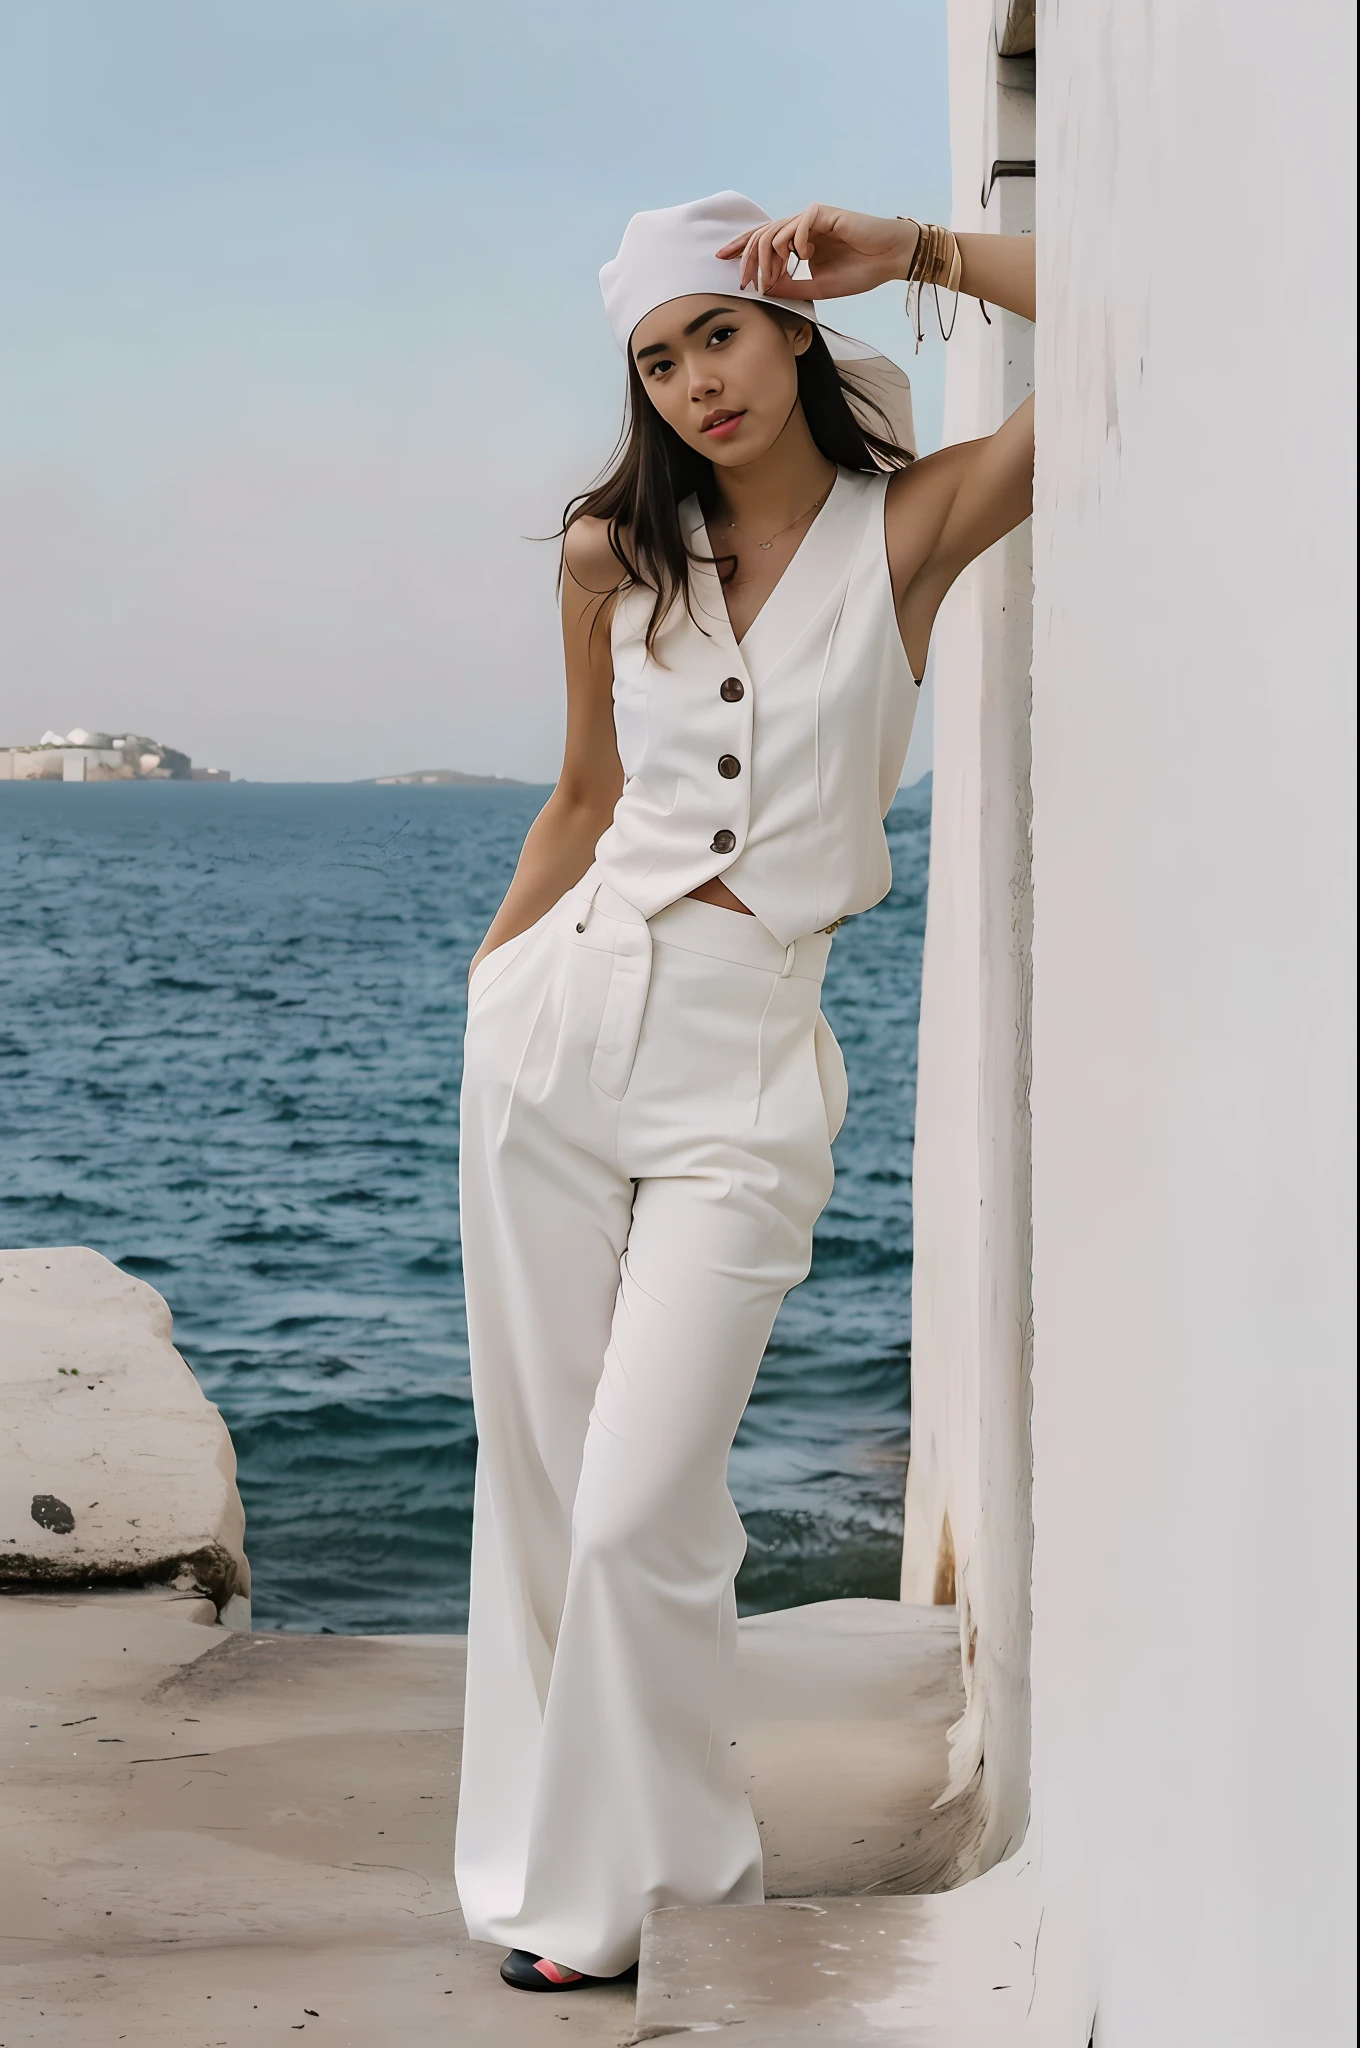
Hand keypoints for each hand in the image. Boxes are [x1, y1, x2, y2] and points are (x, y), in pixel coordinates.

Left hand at [717, 205, 918, 301]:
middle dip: (749, 260)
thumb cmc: (859, 272)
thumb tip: (763, 289)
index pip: (761, 240)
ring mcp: (811, 219)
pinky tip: (807, 258)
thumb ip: (791, 288)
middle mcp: (801, 227)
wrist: (889, 260)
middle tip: (747, 282)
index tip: (723, 262)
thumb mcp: (817, 288)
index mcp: (798, 242)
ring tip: (775, 277)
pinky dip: (797, 244)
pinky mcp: (824, 213)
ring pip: (775, 231)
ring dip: (769, 258)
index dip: (741, 248)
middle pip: (761, 235)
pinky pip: (799, 226)